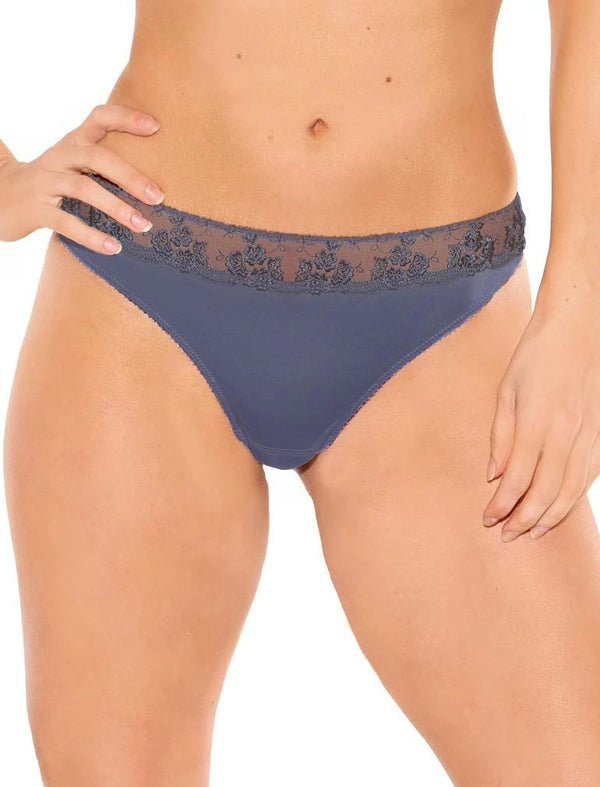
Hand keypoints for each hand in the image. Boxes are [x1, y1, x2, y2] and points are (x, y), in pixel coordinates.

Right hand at [0, 103, 164, 253]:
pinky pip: (66, 222)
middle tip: (158, 197)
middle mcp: (59, 157)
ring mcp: (45, 182)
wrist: (0, 198)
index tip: (156, 127)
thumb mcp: (73, 165)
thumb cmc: (50, 183)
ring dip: (117, 207)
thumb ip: (103, 165)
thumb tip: (154, 183)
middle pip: (97, 157)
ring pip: (83, 188)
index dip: (126, 118)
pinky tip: (113, 248)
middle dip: (131, 177)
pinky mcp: (36, 209)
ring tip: (142, 225)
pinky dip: (92, 236)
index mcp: (72, 142)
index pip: (99, 118)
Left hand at [483, 286, 599, 540]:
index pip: (518, 476)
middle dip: (524, 519)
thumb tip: (493, 475)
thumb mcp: (506, 388)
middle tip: (505, 535)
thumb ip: (501, 434)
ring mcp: (590, 431)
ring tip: (530, 532)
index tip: (487, 518)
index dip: (502, 504)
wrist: (580, 325)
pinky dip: (573, 497)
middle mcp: (567, 430)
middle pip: (546, 489)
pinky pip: (589, 474)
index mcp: (537, 418)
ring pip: (572, 488)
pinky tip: (559, 508)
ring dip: (550, 515)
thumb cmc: (536, 354)